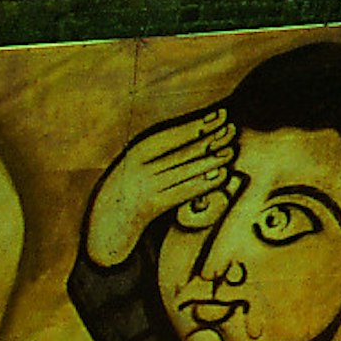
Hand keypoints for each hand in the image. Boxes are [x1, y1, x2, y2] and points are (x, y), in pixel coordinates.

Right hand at [87, 106, 240, 267]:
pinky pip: (183, 191)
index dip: (196, 124)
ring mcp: (144, 186)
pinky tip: (221, 175)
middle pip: (179, 150)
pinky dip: (203, 182)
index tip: (220, 115)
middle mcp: (138, 167)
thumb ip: (160, 154)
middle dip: (208, 138)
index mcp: (134, 153)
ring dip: (210, 159)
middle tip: (232, 129)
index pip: (170, 135)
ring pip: (183, 169)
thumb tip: (195, 136)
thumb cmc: (130, 192)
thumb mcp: (139, 167)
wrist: (107, 225)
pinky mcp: (152, 206)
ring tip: (231, 150)